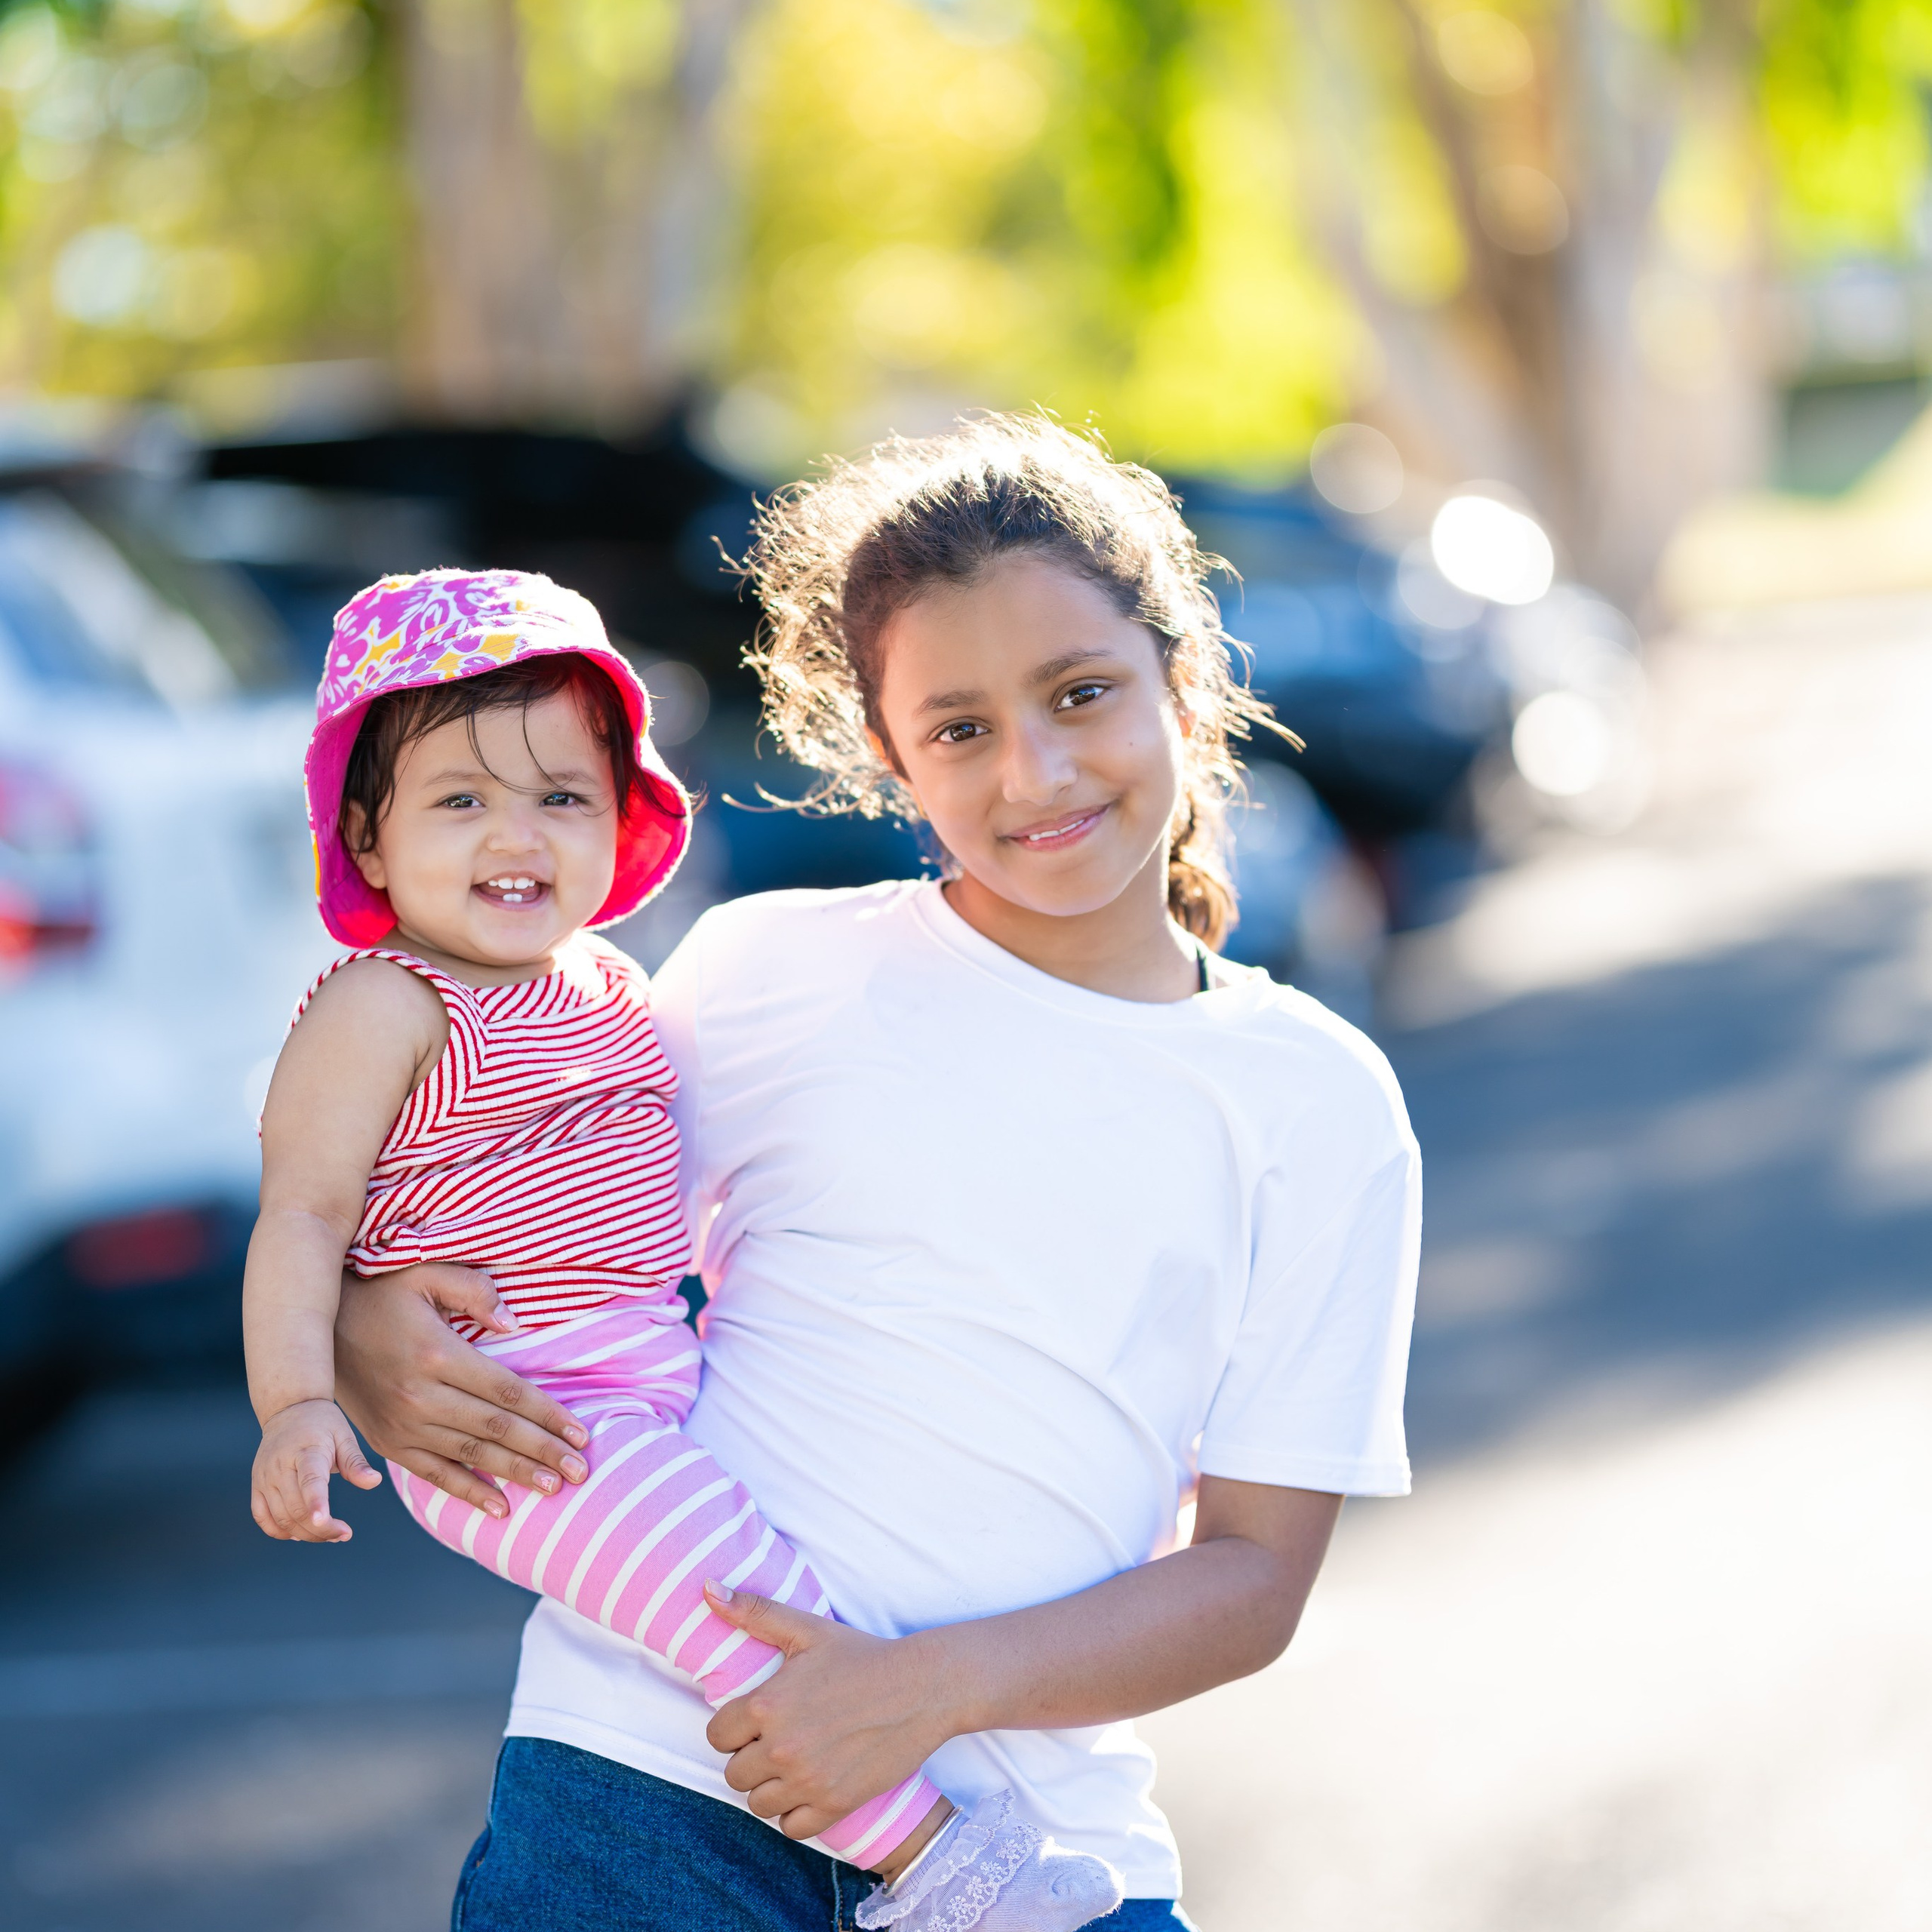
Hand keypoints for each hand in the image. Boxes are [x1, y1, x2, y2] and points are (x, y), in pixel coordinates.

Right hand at [252, 1398, 380, 1542]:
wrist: (288, 1410)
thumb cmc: (322, 1423)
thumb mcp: (344, 1435)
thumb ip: (356, 1462)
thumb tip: (374, 1482)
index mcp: (306, 1450)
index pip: (310, 1480)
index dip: (316, 1502)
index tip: (323, 1521)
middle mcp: (280, 1466)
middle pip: (296, 1507)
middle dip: (321, 1529)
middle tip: (344, 1534)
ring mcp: (265, 1478)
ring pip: (280, 1518)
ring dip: (305, 1534)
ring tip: (330, 1535)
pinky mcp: (257, 1486)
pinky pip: (262, 1517)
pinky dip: (279, 1531)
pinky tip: (300, 1534)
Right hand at [333, 1264, 590, 1520]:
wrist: (318, 1323)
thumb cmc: (383, 1290)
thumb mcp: (427, 1272)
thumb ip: (475, 1291)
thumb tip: (513, 1324)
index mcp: (438, 1355)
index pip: (508, 1393)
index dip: (549, 1415)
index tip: (582, 1434)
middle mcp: (421, 1397)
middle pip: (496, 1431)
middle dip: (544, 1452)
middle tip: (582, 1472)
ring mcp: (402, 1425)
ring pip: (471, 1456)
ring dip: (515, 1474)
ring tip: (554, 1489)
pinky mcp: (387, 1443)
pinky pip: (434, 1474)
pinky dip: (468, 1492)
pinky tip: (500, 1507)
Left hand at [702, 1584, 955, 1840]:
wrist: (922, 1688)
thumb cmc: (863, 1656)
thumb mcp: (808, 1629)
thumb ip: (754, 1611)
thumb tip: (707, 1588)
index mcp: (768, 1705)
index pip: (717, 1736)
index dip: (733, 1728)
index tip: (755, 1722)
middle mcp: (782, 1748)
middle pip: (735, 1774)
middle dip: (750, 1759)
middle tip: (776, 1742)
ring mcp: (809, 1780)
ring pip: (758, 1804)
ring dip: (769, 1788)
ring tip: (791, 1766)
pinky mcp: (835, 1804)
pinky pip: (791, 1828)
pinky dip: (795, 1814)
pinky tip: (809, 1788)